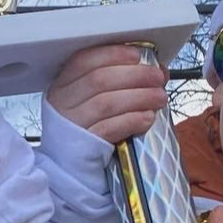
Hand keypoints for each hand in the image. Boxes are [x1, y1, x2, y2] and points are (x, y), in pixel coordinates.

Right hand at [45, 42, 168, 143]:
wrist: (70, 167)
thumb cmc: (86, 129)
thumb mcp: (93, 101)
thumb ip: (120, 82)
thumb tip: (157, 71)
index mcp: (62, 86)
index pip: (83, 61)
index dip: (112, 55)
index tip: (136, 55)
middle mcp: (62, 103)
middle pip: (99, 80)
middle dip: (134, 75)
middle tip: (157, 77)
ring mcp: (71, 125)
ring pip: (107, 103)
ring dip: (139, 97)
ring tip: (160, 97)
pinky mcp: (83, 146)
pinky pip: (111, 128)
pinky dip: (133, 120)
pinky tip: (148, 117)